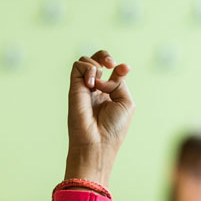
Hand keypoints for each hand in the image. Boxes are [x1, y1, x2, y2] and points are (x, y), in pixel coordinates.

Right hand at [65, 51, 133, 184]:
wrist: (97, 143)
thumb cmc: (113, 128)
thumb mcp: (126, 102)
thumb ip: (118, 82)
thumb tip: (102, 75)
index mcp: (110, 94)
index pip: (111, 71)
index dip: (118, 67)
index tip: (124, 70)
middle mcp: (96, 90)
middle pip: (96, 61)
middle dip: (105, 56)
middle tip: (110, 65)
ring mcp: (84, 89)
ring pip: (85, 61)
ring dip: (96, 65)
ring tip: (98, 84)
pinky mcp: (74, 88)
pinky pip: (77, 66)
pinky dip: (88, 69)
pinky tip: (92, 85)